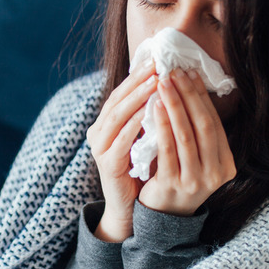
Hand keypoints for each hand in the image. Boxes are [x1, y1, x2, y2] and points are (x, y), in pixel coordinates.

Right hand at [87, 60, 156, 241]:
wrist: (129, 208)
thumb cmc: (141, 171)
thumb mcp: (145, 138)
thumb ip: (149, 116)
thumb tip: (169, 85)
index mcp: (106, 124)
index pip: (122, 93)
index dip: (138, 76)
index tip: (157, 60)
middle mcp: (98, 133)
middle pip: (118, 100)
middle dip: (138, 81)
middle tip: (157, 65)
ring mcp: (100, 149)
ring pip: (117, 116)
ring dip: (137, 98)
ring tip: (155, 82)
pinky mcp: (107, 165)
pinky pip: (120, 141)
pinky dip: (134, 126)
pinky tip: (148, 114)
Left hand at [138, 68, 236, 216]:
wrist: (162, 217)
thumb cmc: (178, 178)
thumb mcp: (197, 159)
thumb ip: (198, 132)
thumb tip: (191, 86)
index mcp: (226, 165)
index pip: (215, 123)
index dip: (202, 97)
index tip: (190, 73)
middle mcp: (215, 174)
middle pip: (204, 126)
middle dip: (189, 96)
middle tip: (175, 72)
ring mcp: (195, 181)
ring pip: (186, 136)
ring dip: (175, 105)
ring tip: (164, 83)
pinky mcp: (173, 185)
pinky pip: (168, 149)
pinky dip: (162, 125)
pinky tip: (154, 107)